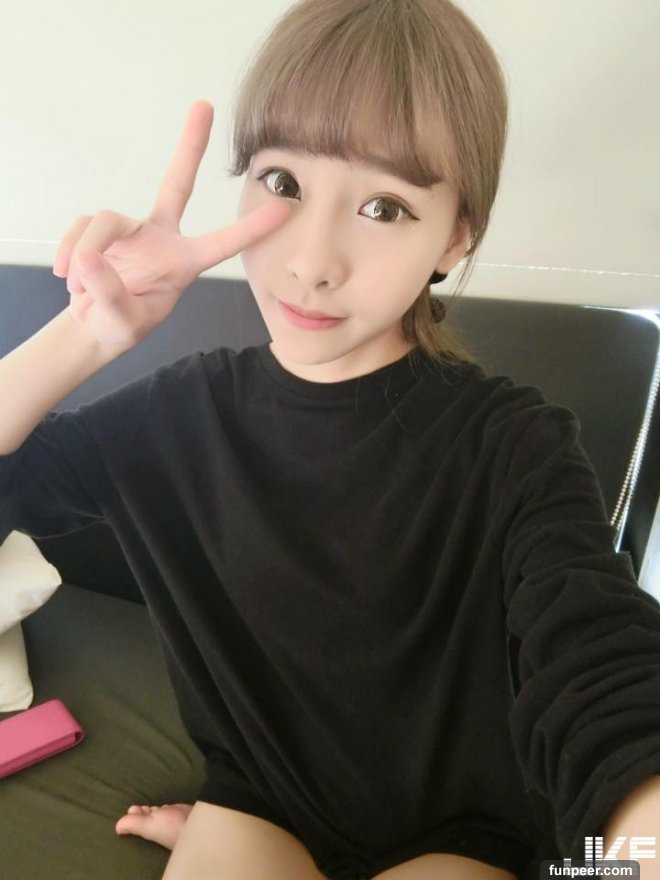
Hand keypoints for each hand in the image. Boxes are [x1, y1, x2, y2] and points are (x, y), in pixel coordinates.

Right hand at [53, 100, 288, 355]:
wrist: (93, 327)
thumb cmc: (121, 326)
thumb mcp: (122, 322)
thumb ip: (109, 294)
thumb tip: (89, 259)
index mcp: (183, 263)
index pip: (222, 243)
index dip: (251, 228)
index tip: (283, 208)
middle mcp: (161, 238)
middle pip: (176, 185)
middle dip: (189, 146)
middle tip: (203, 106)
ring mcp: (130, 230)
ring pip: (105, 220)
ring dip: (85, 254)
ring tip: (78, 288)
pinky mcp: (100, 229)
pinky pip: (81, 228)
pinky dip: (69, 253)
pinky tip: (67, 278)